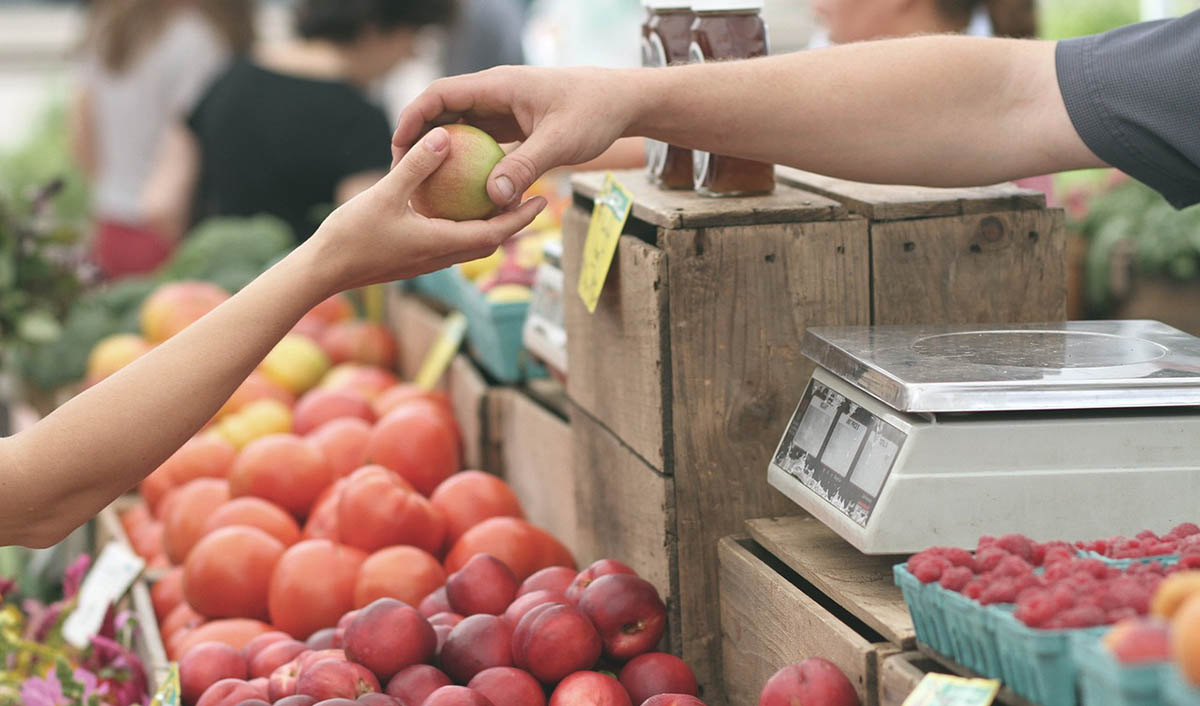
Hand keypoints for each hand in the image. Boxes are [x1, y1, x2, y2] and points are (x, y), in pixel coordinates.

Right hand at [307, 126, 546, 293]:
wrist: (322, 271)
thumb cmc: (351, 236)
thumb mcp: (385, 194)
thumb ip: (416, 166)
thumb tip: (444, 136)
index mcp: (441, 244)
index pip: (494, 233)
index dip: (521, 218)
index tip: (542, 201)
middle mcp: (440, 257)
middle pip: (488, 241)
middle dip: (513, 222)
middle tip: (532, 197)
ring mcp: (426, 260)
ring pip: (469, 243)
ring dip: (488, 225)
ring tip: (499, 198)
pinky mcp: (412, 259)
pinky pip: (448, 241)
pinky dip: (462, 225)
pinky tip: (454, 204)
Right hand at [392, 66, 639, 207]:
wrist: (622, 102)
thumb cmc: (594, 113)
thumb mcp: (560, 142)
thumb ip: (525, 167)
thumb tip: (493, 198)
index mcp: (498, 85)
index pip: (441, 94)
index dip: (414, 118)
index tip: (399, 147)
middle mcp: (495, 93)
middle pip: (443, 110)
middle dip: (419, 138)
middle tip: (403, 172)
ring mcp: (503, 108)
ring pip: (460, 126)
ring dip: (442, 151)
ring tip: (424, 184)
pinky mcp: (513, 124)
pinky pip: (480, 141)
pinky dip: (467, 160)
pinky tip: (461, 190)